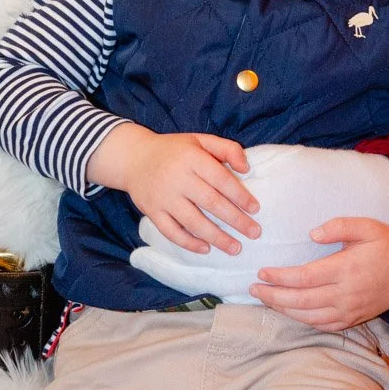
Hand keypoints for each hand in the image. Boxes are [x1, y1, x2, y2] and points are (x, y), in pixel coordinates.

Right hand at [88, 124, 260, 255]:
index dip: (240, 196)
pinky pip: (171, 231)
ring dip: (216, 237)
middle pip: (210, 202)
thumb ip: (227, 149)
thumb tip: (247, 169)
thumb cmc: (174, 150)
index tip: (255, 209)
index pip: (221, 179)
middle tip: (254, 232)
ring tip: (235, 248)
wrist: (133, 158)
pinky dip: (188, 243)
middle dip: (235, 220)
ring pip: (193, 221)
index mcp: (191, 158)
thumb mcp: (200, 140)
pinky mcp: (152, 211)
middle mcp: (177, 178)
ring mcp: (163, 197)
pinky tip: (206, 249)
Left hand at [250, 217, 388, 329]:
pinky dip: (302, 321)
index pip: (305, 277)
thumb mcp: (366, 226)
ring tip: (265, 300)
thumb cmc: (387, 245)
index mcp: (347, 269)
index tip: (262, 272)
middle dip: (273, 297)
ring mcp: (350, 310)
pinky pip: (323, 326)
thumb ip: (338, 226)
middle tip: (253, 290)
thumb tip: (312, 234)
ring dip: (284, 310)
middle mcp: (347, 294)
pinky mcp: (353, 319)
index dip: (280, 278)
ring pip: (309, 317)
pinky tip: (289, 312)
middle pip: (302, 301)